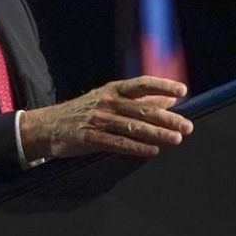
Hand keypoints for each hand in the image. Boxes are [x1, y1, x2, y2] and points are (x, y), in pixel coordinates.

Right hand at [20, 76, 191, 161]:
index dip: (162, 86)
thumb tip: (170, 98)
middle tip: (187, 126)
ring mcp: (98, 119)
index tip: (182, 91)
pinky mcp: (89, 137)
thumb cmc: (84, 111)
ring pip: (132, 127)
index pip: (142, 84)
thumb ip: (140, 100)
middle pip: (142, 108)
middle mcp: (107, 102)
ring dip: (156, 134)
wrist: (49, 125)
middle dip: (167, 118)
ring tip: (175, 139)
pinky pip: (117, 143)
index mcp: (114, 89)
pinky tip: (151, 151)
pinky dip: (136, 148)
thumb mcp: (110, 99)